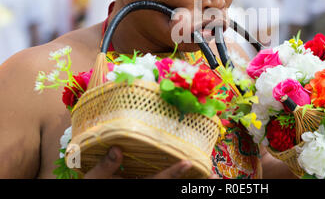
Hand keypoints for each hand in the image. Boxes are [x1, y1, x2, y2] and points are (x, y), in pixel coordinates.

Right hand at [84, 147, 218, 178]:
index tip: (189, 162)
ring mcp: (150, 193)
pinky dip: (182, 184)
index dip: (174, 172)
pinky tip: (193, 180)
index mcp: (138, 188)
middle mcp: (148, 191)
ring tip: (214, 180)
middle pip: (174, 190)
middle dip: (194, 185)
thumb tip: (117, 147)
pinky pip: (168, 188)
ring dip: (192, 186)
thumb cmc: (92, 190)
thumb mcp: (94, 180)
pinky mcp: (149, 191)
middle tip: (215, 178)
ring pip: (174, 191)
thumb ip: (106, 166)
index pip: (159, 181)